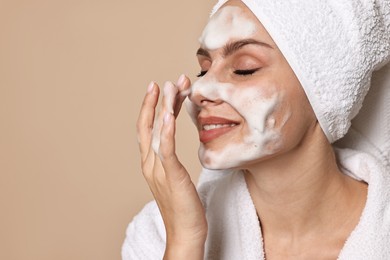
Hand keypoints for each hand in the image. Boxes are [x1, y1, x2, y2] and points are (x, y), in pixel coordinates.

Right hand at [137, 75, 206, 258]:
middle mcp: (150, 163)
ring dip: (163, 107)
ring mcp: (158, 170)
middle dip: (157, 101)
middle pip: (149, 125)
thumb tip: (172, 142)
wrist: (185, 233)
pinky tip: (167, 115)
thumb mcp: (175, 176)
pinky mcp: (171, 176)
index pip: (150, 128)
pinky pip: (167, 150)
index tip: (163, 89)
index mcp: (151, 162)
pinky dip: (166, 131)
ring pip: (157, 132)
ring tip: (171, 87)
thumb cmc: (184, 206)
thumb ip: (170, 158)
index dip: (153, 107)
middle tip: (168, 81)